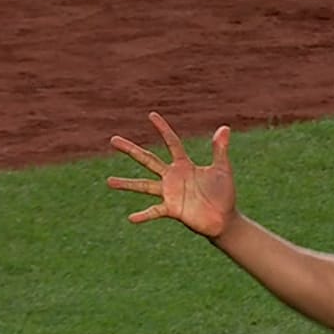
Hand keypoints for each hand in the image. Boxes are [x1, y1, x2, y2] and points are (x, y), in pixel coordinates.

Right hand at [107, 112, 235, 238]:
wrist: (224, 219)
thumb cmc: (223, 193)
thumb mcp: (222, 169)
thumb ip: (220, 150)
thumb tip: (225, 127)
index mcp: (184, 165)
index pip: (172, 143)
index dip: (163, 129)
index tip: (151, 115)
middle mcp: (172, 177)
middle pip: (147, 159)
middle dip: (131, 150)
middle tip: (113, 140)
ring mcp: (170, 193)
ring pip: (143, 186)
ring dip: (127, 184)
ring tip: (109, 181)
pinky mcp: (172, 209)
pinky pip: (154, 211)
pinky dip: (144, 215)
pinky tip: (131, 218)